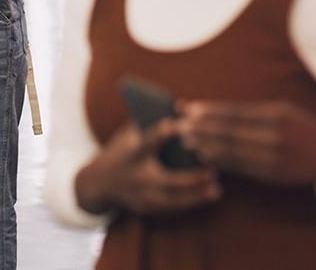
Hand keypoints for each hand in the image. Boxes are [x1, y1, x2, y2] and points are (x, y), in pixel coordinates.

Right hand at [75, 119, 220, 216]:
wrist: (99, 183)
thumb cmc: (122, 151)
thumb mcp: (130, 133)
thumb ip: (152, 121)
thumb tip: (183, 106)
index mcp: (132, 152)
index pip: (148, 141)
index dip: (162, 133)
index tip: (178, 124)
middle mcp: (136, 176)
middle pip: (166, 180)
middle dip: (191, 178)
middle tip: (214, 171)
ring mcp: (140, 196)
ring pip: (172, 201)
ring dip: (196, 197)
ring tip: (217, 190)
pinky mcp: (145, 209)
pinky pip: (170, 210)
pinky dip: (189, 204)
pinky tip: (205, 198)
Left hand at [176, 100, 315, 195]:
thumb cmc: (301, 129)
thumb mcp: (283, 111)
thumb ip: (252, 112)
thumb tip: (214, 110)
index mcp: (277, 114)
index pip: (235, 112)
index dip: (209, 111)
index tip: (187, 109)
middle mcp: (276, 134)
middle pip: (230, 130)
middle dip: (202, 128)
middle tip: (179, 125)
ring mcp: (275, 156)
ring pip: (233, 150)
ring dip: (206, 145)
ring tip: (187, 140)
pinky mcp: (273, 174)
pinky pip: (241, 167)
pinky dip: (222, 161)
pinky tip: (206, 156)